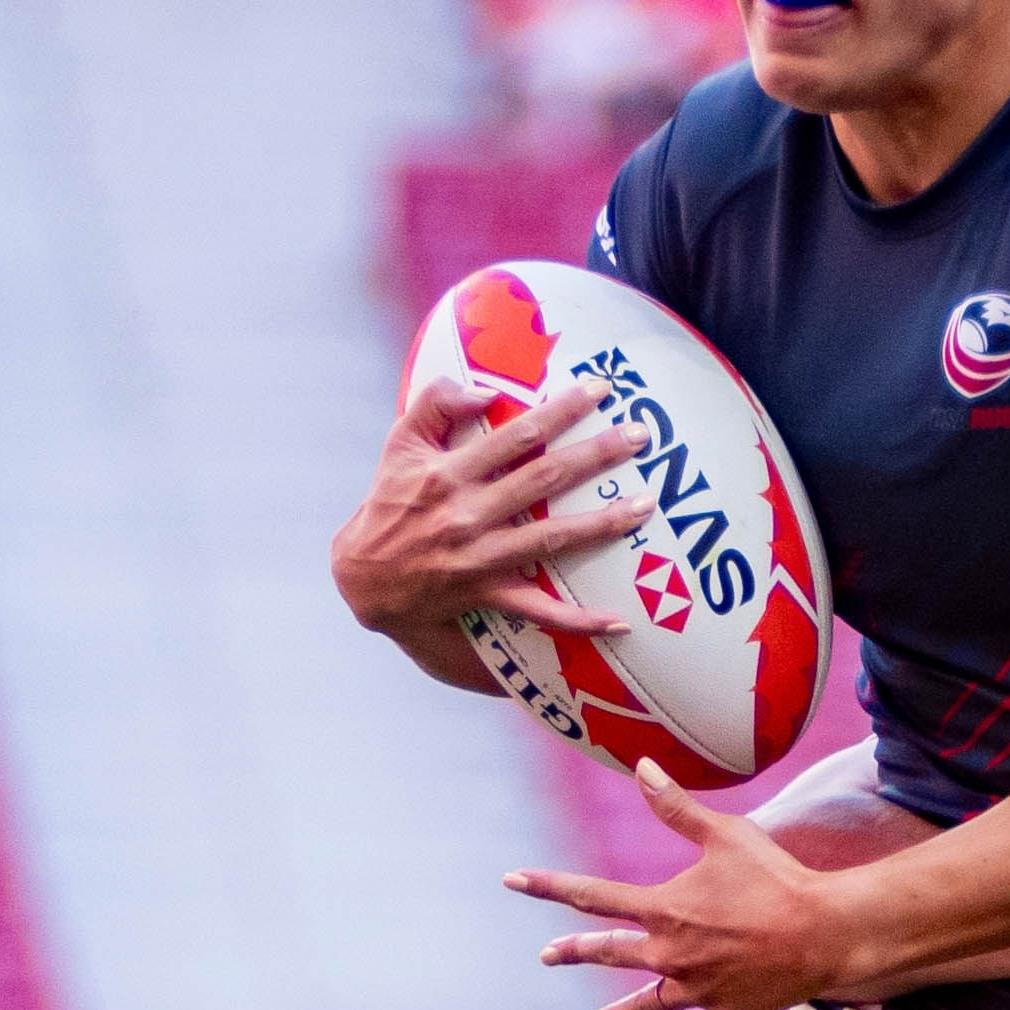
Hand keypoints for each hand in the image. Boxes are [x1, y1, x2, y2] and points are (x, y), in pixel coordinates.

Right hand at [332, 377, 639, 641]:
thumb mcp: (400, 444)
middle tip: (642, 435)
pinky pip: (540, 611)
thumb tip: (486, 392)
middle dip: (596, 455)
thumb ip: (435, 404)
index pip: (515, 434)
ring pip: (552, 538)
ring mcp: (481, 557)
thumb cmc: (389, 502)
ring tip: (646, 506)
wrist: (363, 575)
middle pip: (544, 479)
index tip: (600, 389)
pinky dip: (579, 620)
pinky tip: (620, 620)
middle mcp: (469, 513)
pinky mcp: (488, 594)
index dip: (560, 410)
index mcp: (449, 473)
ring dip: (603, 524)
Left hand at [509, 762, 861, 1009]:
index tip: (512, 880)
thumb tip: (641, 765)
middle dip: (576, 952)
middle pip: (610, 952)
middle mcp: (670, 954)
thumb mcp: (724, 834)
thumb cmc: (776, 878)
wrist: (825, 931)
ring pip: (643, 1008)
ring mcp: (696, 990)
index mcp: (663, 910)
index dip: (548, 885)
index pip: (592, 895)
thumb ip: (676, 807)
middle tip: (548, 955)